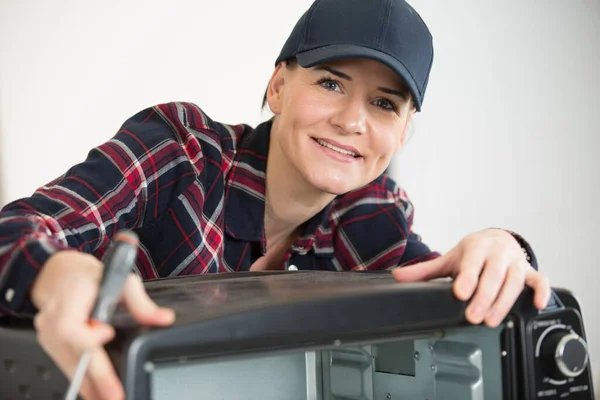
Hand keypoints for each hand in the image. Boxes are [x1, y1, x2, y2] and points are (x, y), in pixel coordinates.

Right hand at [31, 250, 174, 399]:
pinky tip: (95, 393)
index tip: (107, 337)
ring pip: (68, 362)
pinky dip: (82, 379)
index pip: (72, 324)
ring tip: (107, 397)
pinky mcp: (49, 343)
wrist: (65, 275)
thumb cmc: (94, 278)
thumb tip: (163, 318)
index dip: (88, 337)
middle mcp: (54, 315)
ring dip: (88, 383)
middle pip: (72, 350)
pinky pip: (65, 364)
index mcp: (72, 295)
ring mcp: (48, 330)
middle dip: (95, 374)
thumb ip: (142, 302)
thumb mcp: (123, 282)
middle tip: (114, 393)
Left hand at [392, 229, 550, 326]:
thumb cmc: (472, 253)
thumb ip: (424, 270)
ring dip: (505, 301)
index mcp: (476, 248)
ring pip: (514, 281)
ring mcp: (515, 263)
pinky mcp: (529, 271)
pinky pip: (539, 280)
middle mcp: (497, 254)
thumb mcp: (449, 259)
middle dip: (484, 297)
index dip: (468, 278)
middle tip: (474, 317)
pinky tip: (537, 305)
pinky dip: (542, 291)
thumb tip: (397, 276)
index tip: (461, 293)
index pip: (472, 263)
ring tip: (492, 320)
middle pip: (493, 276)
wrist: (496, 239)